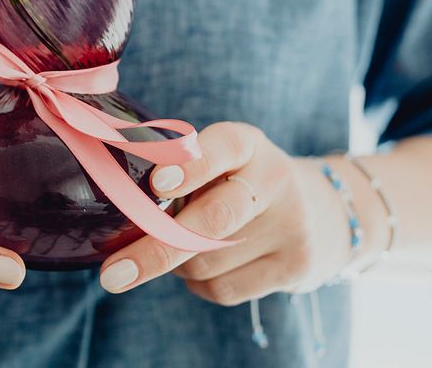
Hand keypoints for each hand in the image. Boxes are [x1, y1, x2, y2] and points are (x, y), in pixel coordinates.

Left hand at [98, 122, 379, 304]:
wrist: (319, 211)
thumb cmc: (237, 181)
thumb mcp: (217, 159)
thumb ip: (178, 171)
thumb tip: (117, 202)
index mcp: (247, 142)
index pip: (221, 147)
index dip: (189, 166)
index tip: (157, 185)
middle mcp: (274, 178)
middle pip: (211, 220)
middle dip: (156, 249)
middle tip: (112, 274)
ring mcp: (291, 224)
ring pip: (206, 261)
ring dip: (175, 263)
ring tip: (178, 245)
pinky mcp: (296, 265)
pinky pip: (222, 288)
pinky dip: (197, 284)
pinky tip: (203, 266)